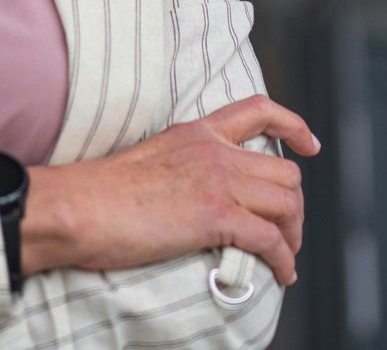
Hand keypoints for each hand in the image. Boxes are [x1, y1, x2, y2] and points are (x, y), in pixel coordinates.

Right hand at [23, 94, 319, 286]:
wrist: (76, 207)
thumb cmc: (96, 194)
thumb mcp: (148, 161)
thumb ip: (179, 167)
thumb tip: (192, 196)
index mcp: (196, 132)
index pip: (258, 110)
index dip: (293, 126)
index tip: (310, 145)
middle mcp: (214, 150)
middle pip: (284, 172)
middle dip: (294, 207)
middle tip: (286, 232)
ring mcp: (217, 180)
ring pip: (287, 203)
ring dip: (293, 236)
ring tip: (285, 258)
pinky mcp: (215, 214)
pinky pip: (270, 239)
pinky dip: (283, 261)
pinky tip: (281, 274)